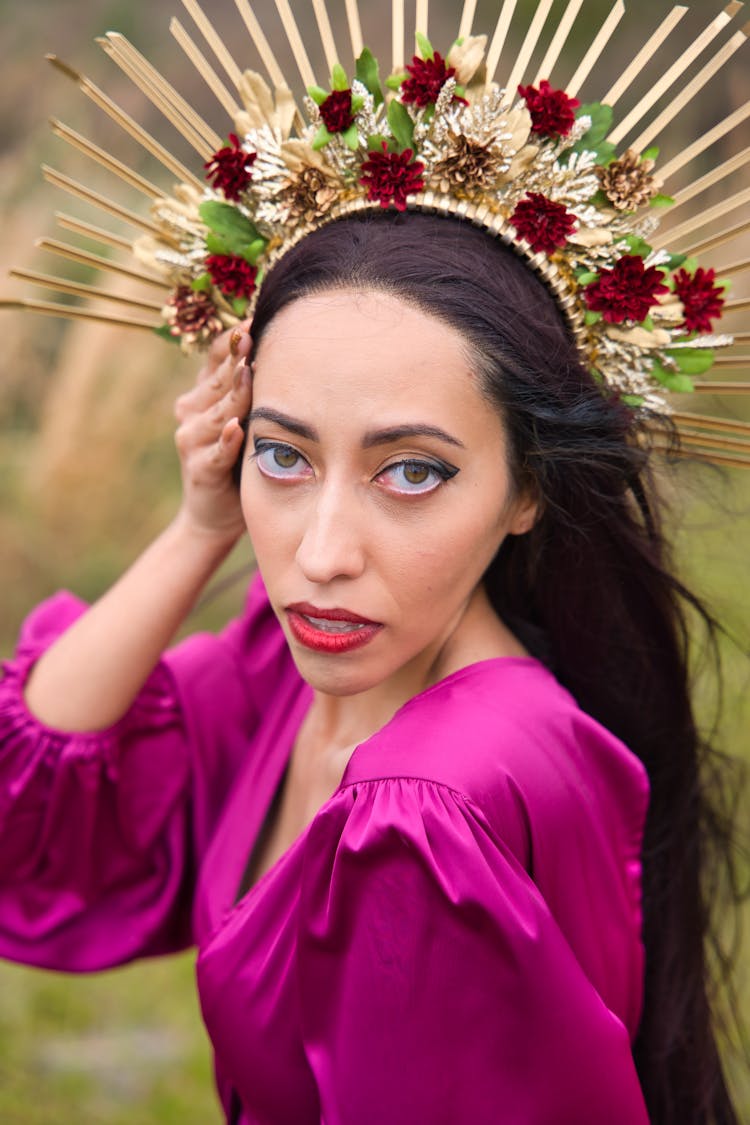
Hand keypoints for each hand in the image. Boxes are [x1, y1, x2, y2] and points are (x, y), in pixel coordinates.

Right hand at [173, 323, 251, 543]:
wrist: (215, 515)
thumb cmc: (239, 460)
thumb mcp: (245, 419)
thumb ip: (252, 390)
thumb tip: (285, 351)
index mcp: (202, 395)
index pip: (215, 358)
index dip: (231, 339)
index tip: (253, 318)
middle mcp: (191, 412)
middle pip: (217, 380)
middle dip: (235, 358)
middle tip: (251, 333)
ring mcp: (191, 441)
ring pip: (217, 412)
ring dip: (232, 393)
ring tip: (247, 372)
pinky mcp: (200, 469)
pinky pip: (216, 451)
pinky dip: (226, 440)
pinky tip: (235, 427)